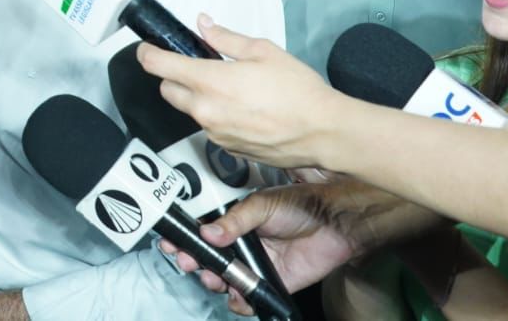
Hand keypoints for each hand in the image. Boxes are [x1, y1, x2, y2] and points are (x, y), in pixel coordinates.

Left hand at [136, 15, 345, 167]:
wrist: (324, 132)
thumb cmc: (298, 90)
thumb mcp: (262, 51)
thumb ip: (226, 39)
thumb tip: (204, 25)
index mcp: (209, 82)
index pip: (159, 67)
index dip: (147, 54)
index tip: (146, 49)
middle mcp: (205, 111)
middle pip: (169, 91)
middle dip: (175, 78)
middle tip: (198, 67)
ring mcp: (215, 134)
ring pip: (190, 111)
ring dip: (198, 99)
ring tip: (231, 89)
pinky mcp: (228, 150)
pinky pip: (210, 128)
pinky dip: (217, 117)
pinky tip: (243, 110)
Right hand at [158, 182, 372, 315]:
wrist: (335, 224)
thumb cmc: (300, 205)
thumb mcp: (263, 205)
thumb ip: (235, 221)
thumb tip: (208, 233)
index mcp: (232, 222)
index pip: (200, 232)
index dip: (183, 239)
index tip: (172, 243)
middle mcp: (238, 245)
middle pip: (205, 259)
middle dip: (192, 262)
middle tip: (189, 261)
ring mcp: (252, 266)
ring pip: (222, 280)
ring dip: (212, 282)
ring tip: (215, 278)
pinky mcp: (269, 284)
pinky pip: (247, 298)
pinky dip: (239, 302)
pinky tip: (238, 297)